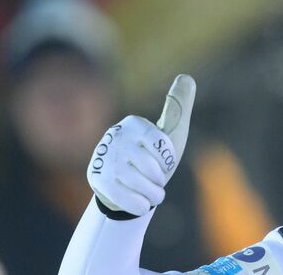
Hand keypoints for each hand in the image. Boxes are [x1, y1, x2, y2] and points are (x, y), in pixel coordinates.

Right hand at [87, 75, 195, 215]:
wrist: (130, 188)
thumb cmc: (155, 158)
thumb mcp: (171, 132)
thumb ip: (179, 106)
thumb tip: (187, 77)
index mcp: (134, 123)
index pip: (161, 145)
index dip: (166, 160)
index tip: (164, 161)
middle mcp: (114, 136)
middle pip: (151, 168)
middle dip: (159, 180)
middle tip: (155, 180)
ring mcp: (103, 158)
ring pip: (139, 184)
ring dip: (152, 195)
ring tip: (151, 193)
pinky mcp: (95, 178)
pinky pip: (125, 197)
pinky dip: (139, 205)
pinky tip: (141, 204)